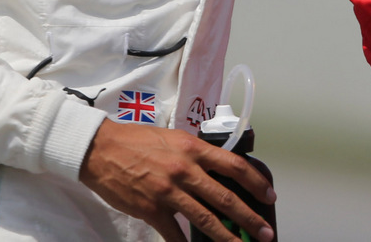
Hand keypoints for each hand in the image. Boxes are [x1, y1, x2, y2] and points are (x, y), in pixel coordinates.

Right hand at [79, 118, 276, 241]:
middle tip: (266, 231)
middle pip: (225, 197)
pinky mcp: (151, 210)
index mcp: (194, 150)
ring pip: (205, 219)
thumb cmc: (138, 142)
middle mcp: (185, 170)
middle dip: (249, 217)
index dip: (256, 183)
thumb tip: (218, 170)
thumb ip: (196, 155)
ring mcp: (168, 192)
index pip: (235, 166)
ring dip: (226, 236)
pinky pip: (174, 234)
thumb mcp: (175, 139)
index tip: (269, 196)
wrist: (101, 150)